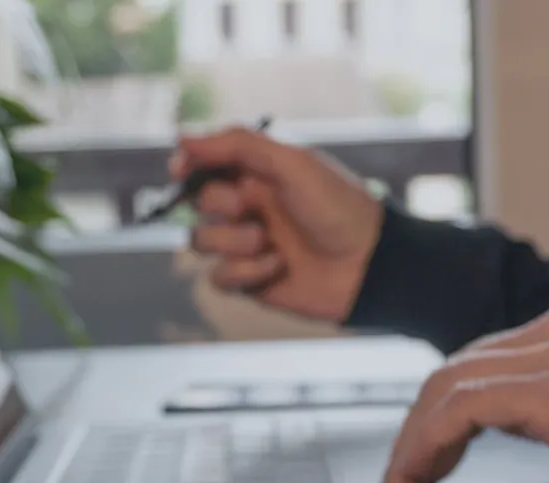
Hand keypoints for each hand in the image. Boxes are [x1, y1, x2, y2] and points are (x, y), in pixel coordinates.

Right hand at [170, 127, 382, 321]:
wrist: (367, 266)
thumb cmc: (337, 208)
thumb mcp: (292, 164)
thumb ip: (237, 145)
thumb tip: (181, 137)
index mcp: (258, 173)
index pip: (205, 163)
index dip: (187, 164)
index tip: (181, 169)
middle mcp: (248, 207)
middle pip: (197, 201)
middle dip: (219, 204)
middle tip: (250, 207)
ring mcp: (246, 245)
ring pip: (200, 240)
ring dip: (231, 241)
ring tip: (268, 243)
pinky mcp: (249, 281)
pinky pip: (218, 277)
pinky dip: (244, 272)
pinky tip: (277, 268)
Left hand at [383, 300, 548, 482]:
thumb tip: (523, 432)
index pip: (484, 360)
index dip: (442, 408)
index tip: (425, 450)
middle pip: (458, 367)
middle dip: (420, 423)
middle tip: (406, 471)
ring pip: (450, 384)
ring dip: (415, 438)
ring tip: (404, 481)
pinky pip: (461, 408)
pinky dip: (426, 444)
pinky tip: (417, 476)